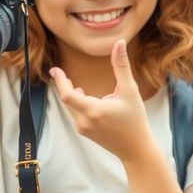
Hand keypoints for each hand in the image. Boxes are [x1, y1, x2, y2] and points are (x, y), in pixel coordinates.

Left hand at [49, 39, 155, 164]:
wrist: (136, 150)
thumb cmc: (136, 120)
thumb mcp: (130, 91)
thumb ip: (122, 66)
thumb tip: (119, 43)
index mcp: (93, 110)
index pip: (67, 95)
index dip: (59, 81)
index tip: (55, 70)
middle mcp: (84, 121)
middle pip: (67, 100)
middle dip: (64, 85)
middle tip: (59, 72)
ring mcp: (83, 129)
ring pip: (71, 108)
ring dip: (71, 95)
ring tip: (74, 85)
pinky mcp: (85, 133)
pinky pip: (76, 115)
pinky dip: (77, 104)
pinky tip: (85, 97)